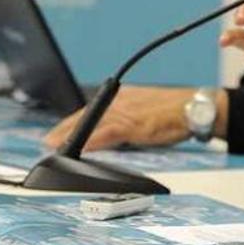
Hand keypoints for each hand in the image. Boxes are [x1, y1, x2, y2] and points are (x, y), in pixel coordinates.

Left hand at [42, 86, 226, 150]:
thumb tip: (113, 136)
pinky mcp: (135, 125)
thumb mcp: (146, 112)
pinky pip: (108, 133)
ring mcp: (128, 112)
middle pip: (87, 115)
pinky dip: (93, 141)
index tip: (57, 132)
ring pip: (93, 124)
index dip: (72, 122)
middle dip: (65, 129)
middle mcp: (122, 101)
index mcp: (124, 97)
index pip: (92, 109)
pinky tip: (82, 147)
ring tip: (56, 146)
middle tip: (48, 142)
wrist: (195, 107)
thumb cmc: (176, 111)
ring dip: (73, 136)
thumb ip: (128, 121)